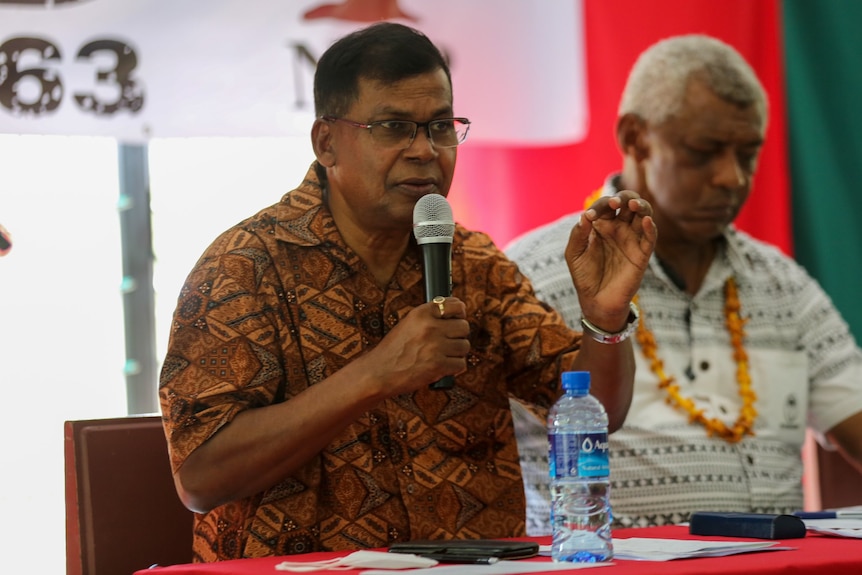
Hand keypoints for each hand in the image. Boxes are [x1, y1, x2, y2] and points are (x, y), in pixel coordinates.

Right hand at [366, 297, 469, 393]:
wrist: (378, 372)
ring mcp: (436, 346)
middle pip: (464, 327)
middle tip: (448, 342)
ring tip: (443, 356)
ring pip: (464, 346)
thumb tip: (457, 316)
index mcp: (421, 313)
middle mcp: (430, 327)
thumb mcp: (408, 324)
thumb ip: (429, 318)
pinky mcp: (438, 366)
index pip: (455, 305)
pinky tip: (443, 368)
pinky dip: (454, 368)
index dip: (460, 313)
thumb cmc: (393, 350)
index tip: (458, 318)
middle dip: (459, 336)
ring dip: (457, 353)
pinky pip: (461, 364)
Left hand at [565, 190, 656, 330]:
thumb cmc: (584, 276)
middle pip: (628, 204)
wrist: (596, 301)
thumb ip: (578, 234)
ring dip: (641, 206)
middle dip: (624, 198)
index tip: (591, 216)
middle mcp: (619, 229)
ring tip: (633, 204)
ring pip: (642, 215)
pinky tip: (645, 220)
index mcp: (602, 226)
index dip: (600, 205)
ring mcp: (631, 240)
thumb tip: (585, 215)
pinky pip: (650, 237)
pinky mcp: (642, 254)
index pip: (605, 206)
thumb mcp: (574, 254)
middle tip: (616, 202)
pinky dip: (650, 227)